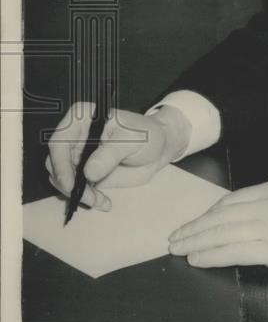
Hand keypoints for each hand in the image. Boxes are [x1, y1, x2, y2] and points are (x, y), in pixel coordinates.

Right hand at [46, 102, 189, 209]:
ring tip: (100, 201)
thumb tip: (89, 172)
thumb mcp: (133, 140)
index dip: (60, 164)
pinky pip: (76, 188)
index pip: (59, 141)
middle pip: (56, 163)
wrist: (158, 148)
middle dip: (69, 184)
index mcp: (82, 118)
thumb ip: (111, 153)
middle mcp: (75, 136)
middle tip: (89, 198)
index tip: (70, 184)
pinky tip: (103, 202)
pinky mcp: (84, 172)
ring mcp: (78, 155)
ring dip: (78, 194)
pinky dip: (87, 198)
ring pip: (63, 179)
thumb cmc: (147, 135)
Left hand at [168, 178, 267, 288]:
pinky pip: (237, 250)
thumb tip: (238, 221)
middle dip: (195, 227)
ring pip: (225, 232)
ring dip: (198, 241)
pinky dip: (214, 254)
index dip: (207, 214)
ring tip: (180, 249)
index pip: (232, 200)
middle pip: (224, 215)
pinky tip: (199, 259)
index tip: (191, 224)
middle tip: (173, 238)